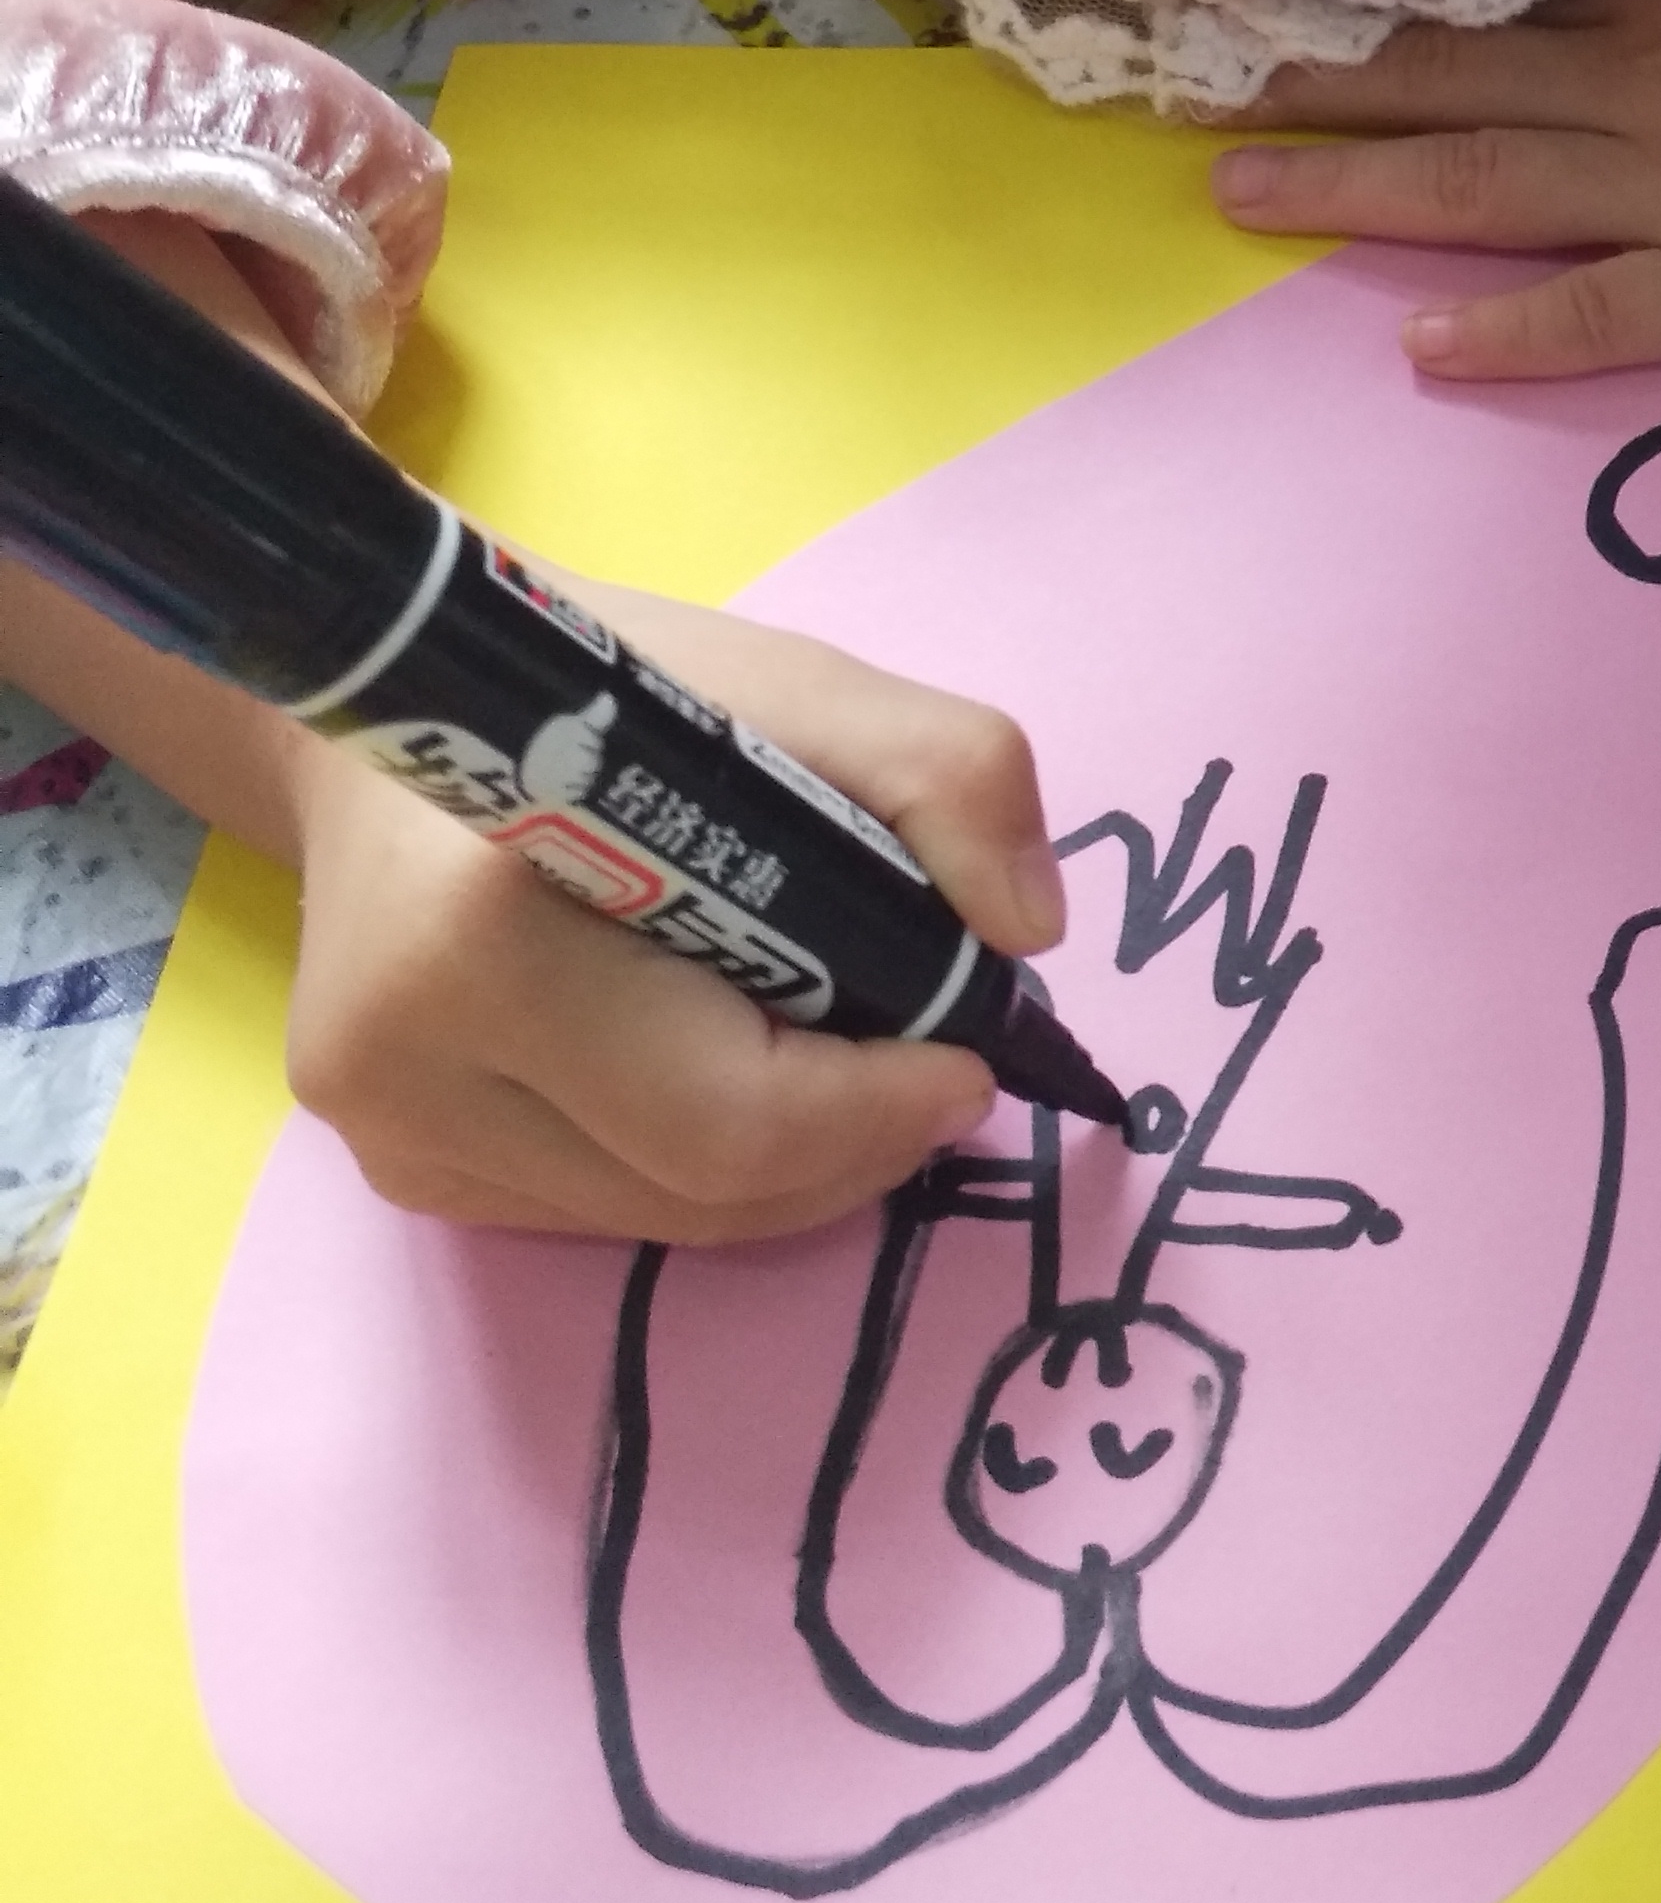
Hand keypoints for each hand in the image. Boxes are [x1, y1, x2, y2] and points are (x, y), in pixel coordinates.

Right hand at [270, 587, 1061, 1243]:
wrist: (390, 702)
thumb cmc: (598, 688)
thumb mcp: (791, 683)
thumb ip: (941, 773)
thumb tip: (1028, 932)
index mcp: (487, 936)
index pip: (728, 1116)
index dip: (876, 1109)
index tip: (974, 1058)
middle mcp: (409, 1064)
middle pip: (702, 1191)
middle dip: (854, 1142)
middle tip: (933, 1069)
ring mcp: (390, 1134)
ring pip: (658, 1219)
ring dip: (788, 1163)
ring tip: (848, 1060)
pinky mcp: (395, 1166)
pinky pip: (599, 1208)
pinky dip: (698, 1161)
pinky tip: (733, 1066)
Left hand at [1213, 0, 1660, 379]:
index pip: (1492, 11)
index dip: (1377, 14)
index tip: (1272, 6)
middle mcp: (1636, 92)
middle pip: (1449, 89)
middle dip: (1320, 96)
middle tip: (1195, 102)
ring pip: (1482, 186)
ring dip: (1359, 189)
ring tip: (1243, 194)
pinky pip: (1593, 315)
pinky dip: (1507, 330)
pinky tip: (1420, 351)